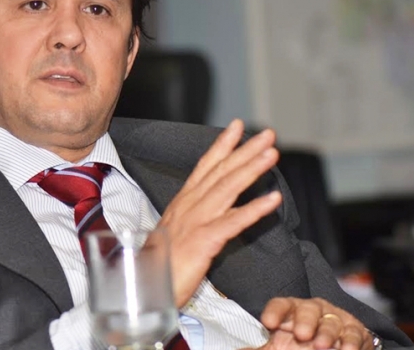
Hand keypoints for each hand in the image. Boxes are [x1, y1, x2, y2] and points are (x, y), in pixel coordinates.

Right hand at [157, 119, 281, 306]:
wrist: (141, 288)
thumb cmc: (160, 264)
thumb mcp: (177, 232)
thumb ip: (193, 217)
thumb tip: (211, 209)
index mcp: (183, 202)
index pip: (205, 167)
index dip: (222, 145)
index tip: (238, 126)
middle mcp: (189, 206)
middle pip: (221, 171)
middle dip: (245, 150)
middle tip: (268, 134)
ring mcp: (195, 222)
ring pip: (227, 189)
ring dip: (252, 169)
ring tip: (272, 155)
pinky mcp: (203, 242)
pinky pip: (233, 222)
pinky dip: (254, 209)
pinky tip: (273, 199)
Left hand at [260, 297, 373, 349]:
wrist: (334, 348)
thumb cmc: (300, 346)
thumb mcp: (279, 347)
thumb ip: (263, 348)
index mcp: (291, 312)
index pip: (280, 305)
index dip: (274, 312)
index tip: (267, 323)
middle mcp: (313, 311)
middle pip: (307, 309)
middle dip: (304, 320)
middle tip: (301, 334)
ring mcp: (335, 319)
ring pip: (330, 321)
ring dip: (326, 333)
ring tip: (321, 346)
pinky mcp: (355, 331)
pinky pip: (354, 333)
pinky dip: (350, 341)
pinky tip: (345, 349)